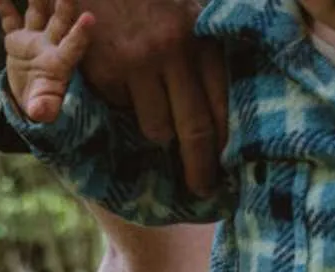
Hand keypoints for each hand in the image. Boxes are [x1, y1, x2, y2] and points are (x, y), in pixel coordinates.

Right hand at [0, 0, 95, 122]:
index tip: (90, 18)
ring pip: (37, 11)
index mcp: (61, 63)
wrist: (29, 100)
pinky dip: (4, 5)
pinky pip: (9, 19)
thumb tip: (40, 112)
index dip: (81, 34)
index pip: (73, 46)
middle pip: (60, 20)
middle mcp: (50, 46)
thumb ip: (44, 108)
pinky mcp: (16, 39)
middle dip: (64, 3)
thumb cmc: (42, 105)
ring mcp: (34, 39)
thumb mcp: (43, 109)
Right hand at [78, 0, 227, 196]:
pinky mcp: (107, 72)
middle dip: (200, 170)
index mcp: (201, 38)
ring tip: (154, 111)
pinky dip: (125, 102)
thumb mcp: (189, 8)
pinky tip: (122, 76)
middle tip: (203, 190)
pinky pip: (124, 109)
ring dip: (158, 131)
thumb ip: (206, 46)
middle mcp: (173, 53)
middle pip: (195, 131)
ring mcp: (138, 64)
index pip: (222, 107)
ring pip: (157, 129)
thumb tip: (224, 110)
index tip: (228, 171)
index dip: (226, 147)